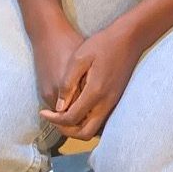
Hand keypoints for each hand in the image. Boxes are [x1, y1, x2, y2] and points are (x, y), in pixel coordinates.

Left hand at [38, 20, 149, 141]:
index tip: (43, 113)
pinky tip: (77, 107)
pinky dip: (86, 120)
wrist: (130, 38)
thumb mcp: (79, 58)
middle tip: (53, 119)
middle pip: (85, 132)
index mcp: (96, 92)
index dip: (54, 119)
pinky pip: (99, 119)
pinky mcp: (116, 99)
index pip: (72, 118)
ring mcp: (113, 102)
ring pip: (94, 129)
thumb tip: (59, 106)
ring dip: (77, 127)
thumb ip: (68, 83)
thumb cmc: (102, 44)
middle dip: (66, 130)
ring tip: (63, 115)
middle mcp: (106, 102)